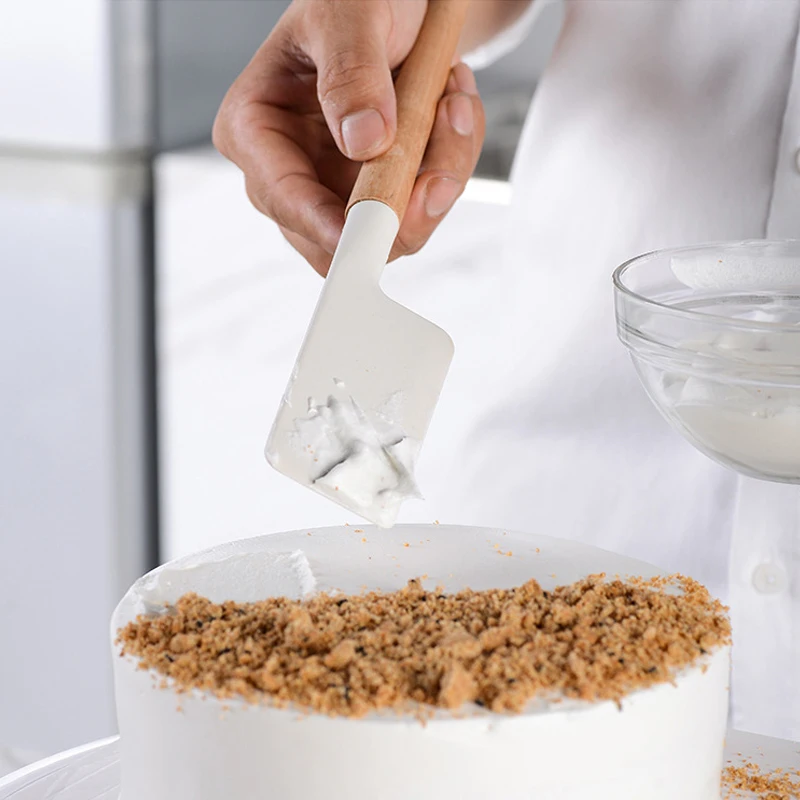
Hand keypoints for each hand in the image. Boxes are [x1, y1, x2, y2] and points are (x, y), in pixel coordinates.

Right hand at [213, 0, 485, 275]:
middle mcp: (290, 169)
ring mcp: (337, 187)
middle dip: (402, 208)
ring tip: (452, 103)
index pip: (281, 196)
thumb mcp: (349, 12)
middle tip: (442, 166)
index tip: (374, 230)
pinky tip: (451, 110)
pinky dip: (452, 163)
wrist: (399, 2)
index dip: (326, 225)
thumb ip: (352, 71)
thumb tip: (362, 141)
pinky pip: (424, 208)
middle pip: (337, 238)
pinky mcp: (381, 191)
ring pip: (392, 231)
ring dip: (440, 173)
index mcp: (255, 127)